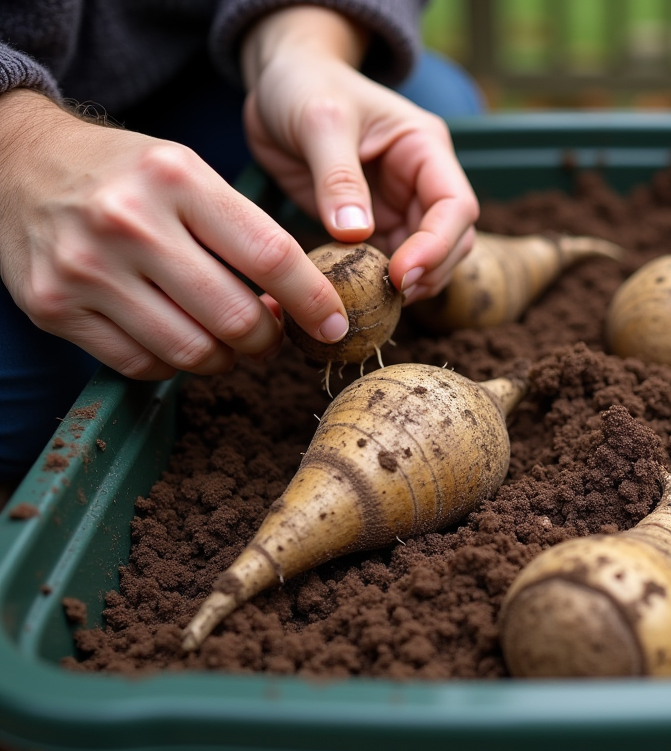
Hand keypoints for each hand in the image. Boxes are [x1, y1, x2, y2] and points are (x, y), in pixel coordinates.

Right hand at [0, 90, 348, 379]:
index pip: (270, 256)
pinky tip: (176, 336)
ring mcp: (85, 268)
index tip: (334, 325)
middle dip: (268, 339)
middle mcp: (128, 221)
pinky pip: (142, 364)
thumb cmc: (126, 174)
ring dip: (225, 358)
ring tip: (226, 339)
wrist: (17, 161)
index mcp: (176, 177)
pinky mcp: (53, 306)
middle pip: (235, 316)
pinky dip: (173, 363)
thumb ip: (244, 232)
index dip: (313, 301)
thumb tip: (303, 307)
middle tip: (271, 334)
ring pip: (192, 351)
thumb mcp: (189, 172)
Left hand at [242, 6, 478, 304]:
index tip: (401, 273)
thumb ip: (338, 177)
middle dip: (428, 271)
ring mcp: (399, 207)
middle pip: (452, 240)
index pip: (456, 205)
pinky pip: (386, 265)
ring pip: (426, 260)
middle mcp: (422, 182)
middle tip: (389, 295)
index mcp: (425, 149)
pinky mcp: (372, 227)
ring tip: (373, 300)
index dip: (437, 244)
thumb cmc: (305, 86)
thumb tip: (356, 233)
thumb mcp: (319, 122)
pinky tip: (354, 294)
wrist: (278, 85)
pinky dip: (376, 284)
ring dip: (407, 284)